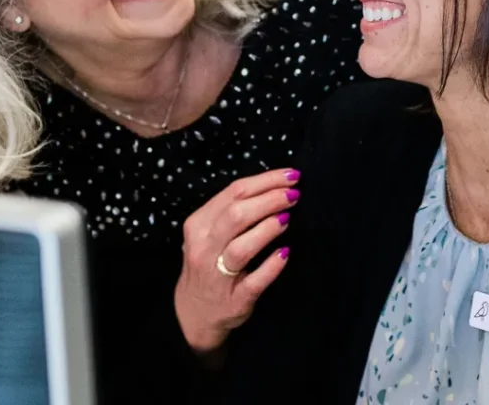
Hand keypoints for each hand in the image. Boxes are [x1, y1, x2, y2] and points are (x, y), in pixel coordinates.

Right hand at [174, 168, 298, 354]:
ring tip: (288, 217)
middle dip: (269, 200)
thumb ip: (232, 210)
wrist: (194, 312)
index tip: (291, 175)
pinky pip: (254, 282)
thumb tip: (274, 186)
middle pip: (236, 215)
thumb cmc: (208, 262)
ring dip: (267, 229)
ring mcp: (217, 276)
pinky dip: (270, 266)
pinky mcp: (234, 301)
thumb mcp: (209, 232)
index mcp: (199, 224)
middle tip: (294, 194)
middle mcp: (204, 248)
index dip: (265, 180)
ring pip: (241, 248)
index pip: (233, 193)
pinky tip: (285, 253)